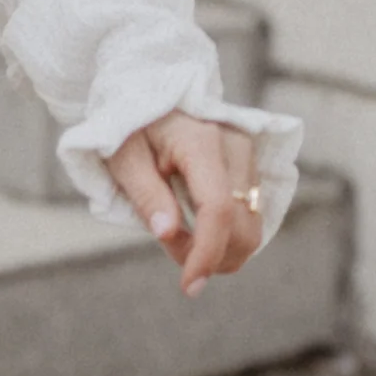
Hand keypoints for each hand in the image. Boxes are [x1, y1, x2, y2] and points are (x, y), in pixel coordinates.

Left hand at [109, 112, 265, 295]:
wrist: (150, 89)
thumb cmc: (130, 125)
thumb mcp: (123, 158)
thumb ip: (147, 196)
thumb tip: (169, 235)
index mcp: (201, 141)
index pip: (218, 210)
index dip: (206, 253)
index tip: (188, 285)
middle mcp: (235, 146)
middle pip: (243, 226)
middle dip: (210, 256)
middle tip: (169, 247)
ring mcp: (248, 154)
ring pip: (252, 226)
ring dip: (219, 249)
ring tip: (179, 237)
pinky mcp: (250, 165)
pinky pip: (249, 215)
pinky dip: (226, 235)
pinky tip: (197, 228)